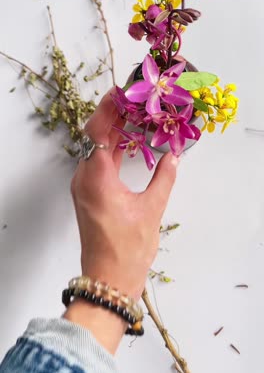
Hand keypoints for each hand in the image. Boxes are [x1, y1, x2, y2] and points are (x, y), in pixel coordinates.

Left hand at [71, 89, 177, 300]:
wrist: (109, 279)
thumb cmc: (127, 249)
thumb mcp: (151, 209)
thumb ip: (164, 178)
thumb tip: (173, 156)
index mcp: (96, 178)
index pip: (98, 132)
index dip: (107, 109)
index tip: (120, 93)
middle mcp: (84, 179)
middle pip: (94, 137)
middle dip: (112, 117)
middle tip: (132, 101)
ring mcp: (83, 187)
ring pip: (95, 150)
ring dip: (112, 134)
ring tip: (133, 117)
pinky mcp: (88, 195)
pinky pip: (97, 164)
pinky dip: (111, 151)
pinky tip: (127, 144)